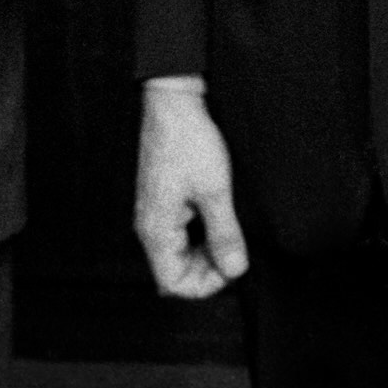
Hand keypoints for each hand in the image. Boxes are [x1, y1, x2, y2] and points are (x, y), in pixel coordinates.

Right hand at [133, 82, 248, 298]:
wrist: (173, 103)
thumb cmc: (189, 141)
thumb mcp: (215, 190)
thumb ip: (224, 234)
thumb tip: (235, 270)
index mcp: (155, 229)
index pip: (173, 283)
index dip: (205, 285)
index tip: (233, 267)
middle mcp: (150, 226)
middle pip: (175, 271)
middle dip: (208, 270)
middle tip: (238, 251)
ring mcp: (155, 213)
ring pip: (179, 252)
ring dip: (206, 252)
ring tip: (233, 233)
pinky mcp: (163, 200)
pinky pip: (180, 233)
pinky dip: (201, 234)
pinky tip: (221, 218)